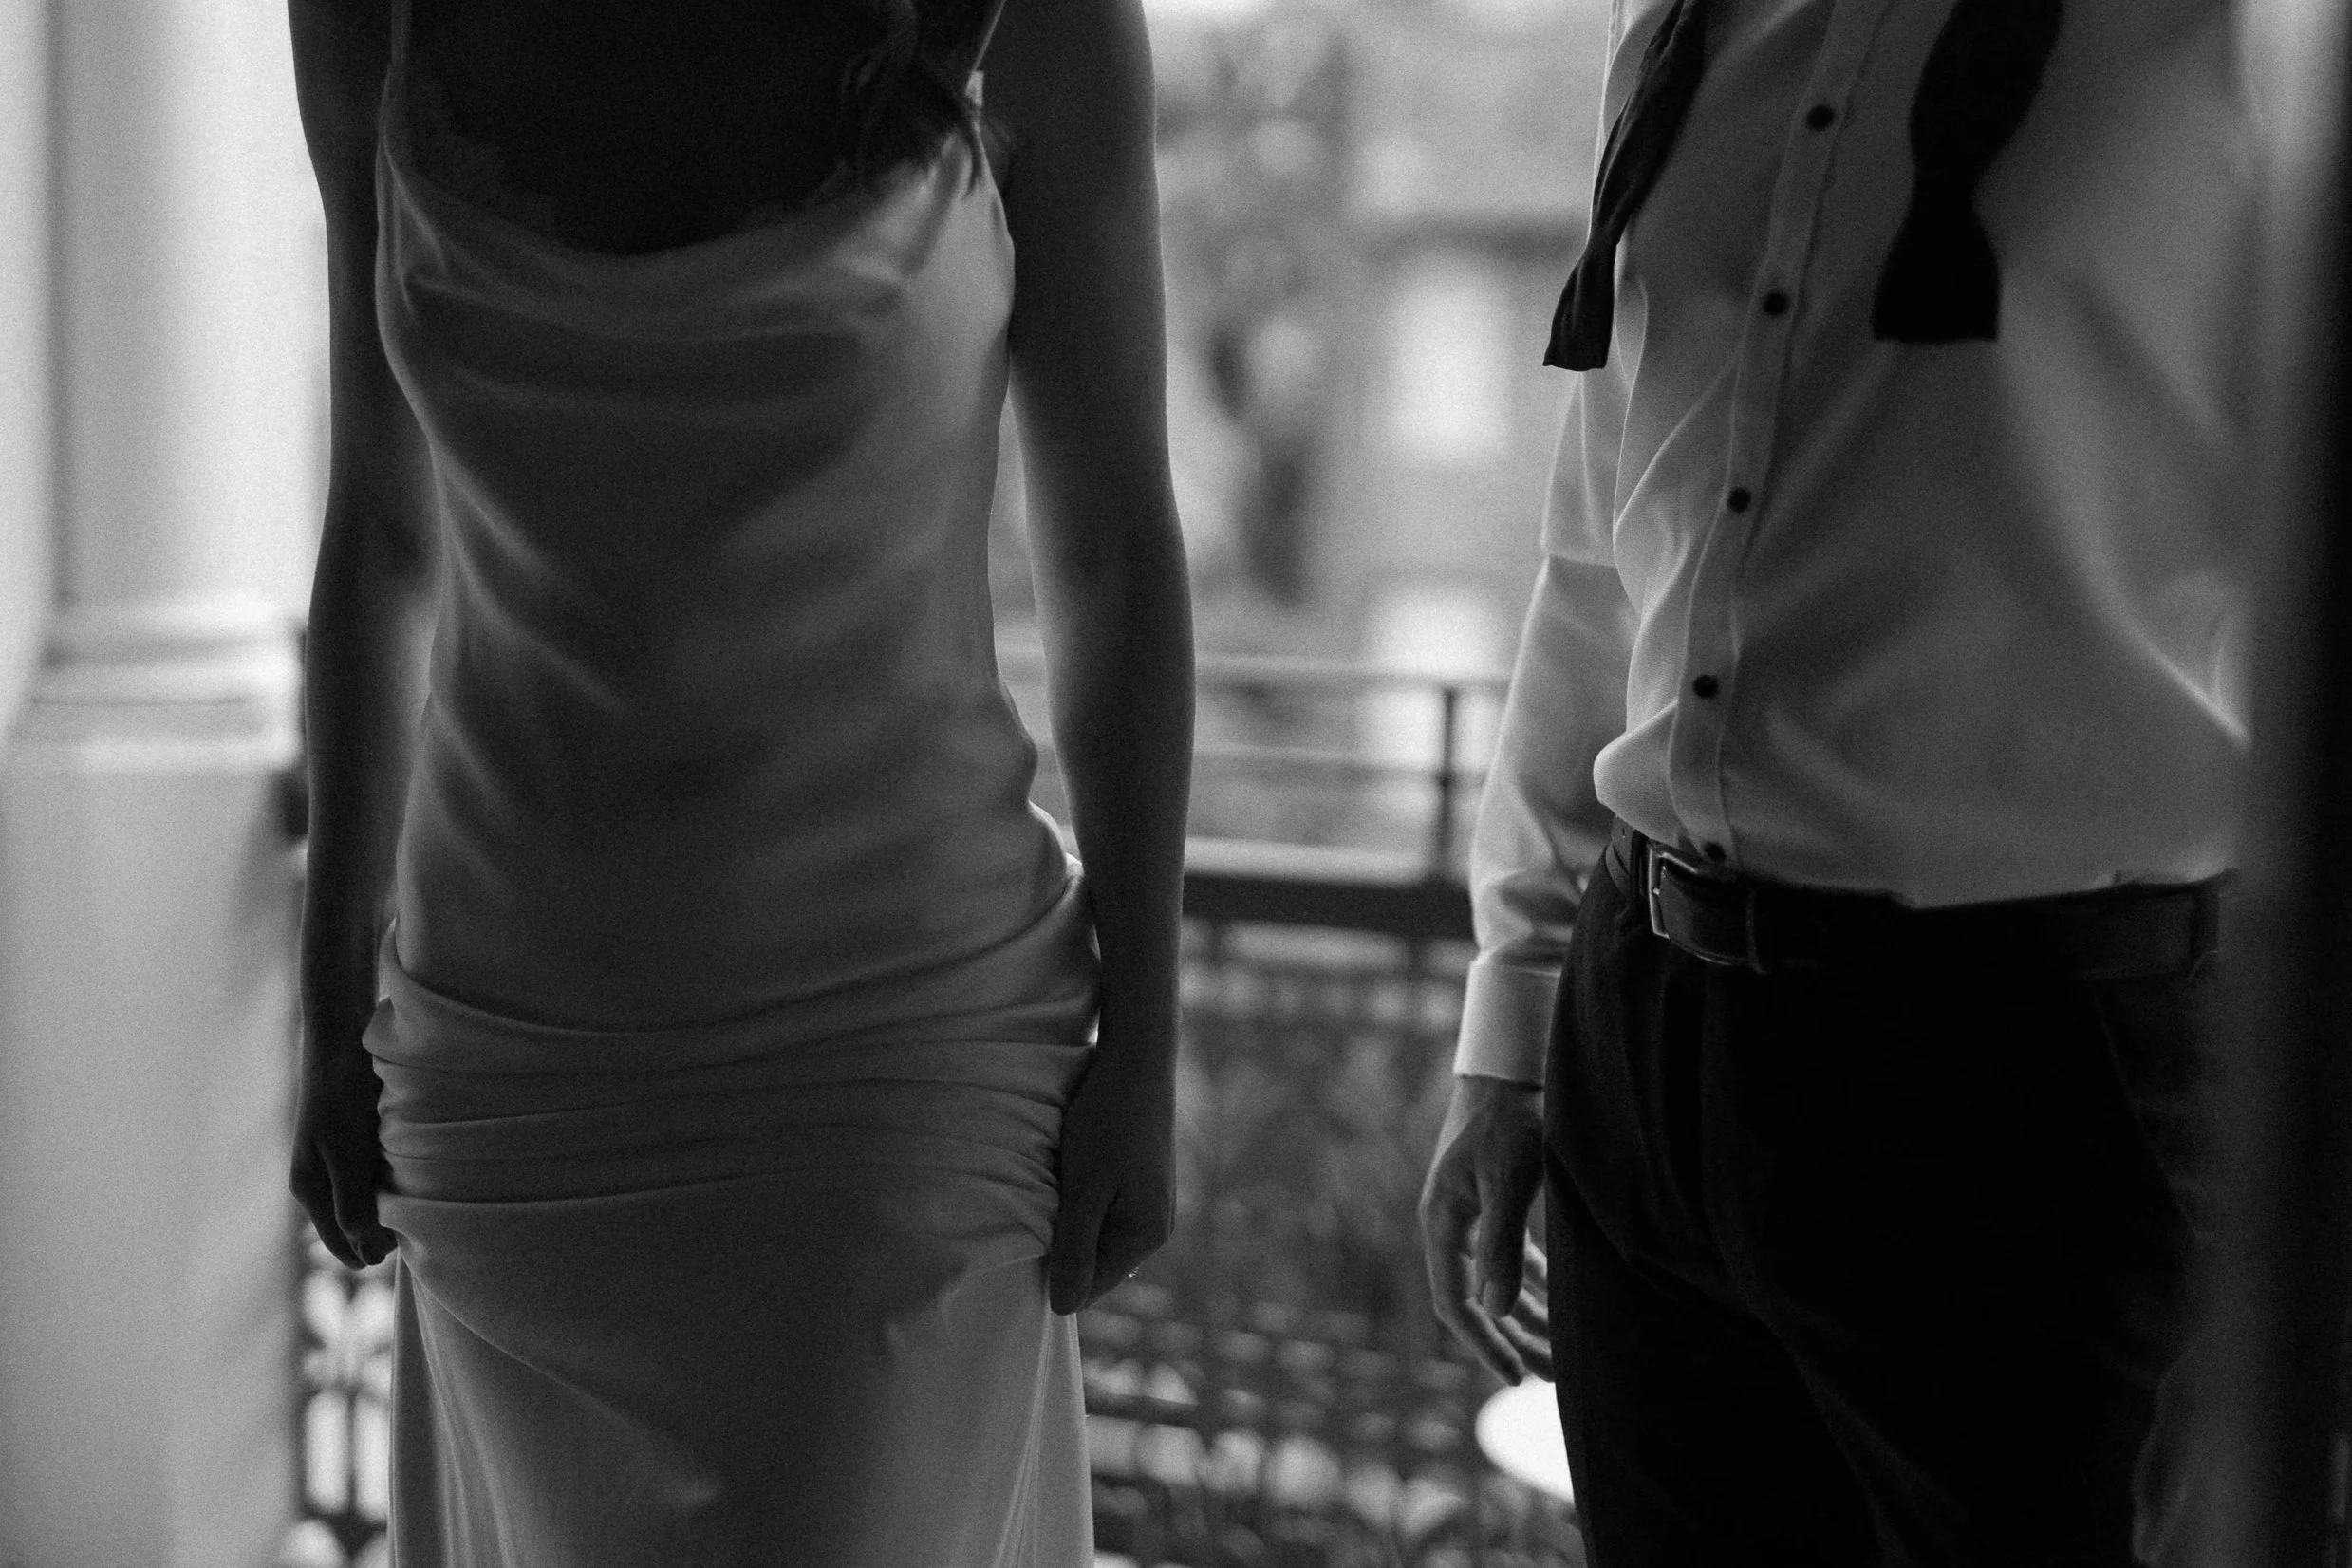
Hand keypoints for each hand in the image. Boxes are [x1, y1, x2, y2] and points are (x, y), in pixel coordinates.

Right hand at [290, 1017, 396, 1271]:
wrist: (344, 1037)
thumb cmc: (345, 1094)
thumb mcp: (348, 1153)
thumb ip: (353, 1203)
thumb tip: (367, 1256)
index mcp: (309, 1190)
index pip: (344, 1247)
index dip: (376, 1250)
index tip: (408, 1239)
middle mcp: (319, 1181)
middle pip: (357, 1229)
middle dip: (385, 1231)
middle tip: (420, 1214)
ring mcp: (336, 1162)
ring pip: (370, 1204)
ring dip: (392, 1205)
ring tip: (420, 1191)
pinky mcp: (355, 1142)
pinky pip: (377, 1178)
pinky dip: (396, 1181)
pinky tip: (416, 1169)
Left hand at [1046, 1037, 1173, 1315]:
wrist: (1137, 1057)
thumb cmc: (1108, 1120)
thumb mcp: (1085, 1187)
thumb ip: (1075, 1248)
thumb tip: (1063, 1309)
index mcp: (1146, 1235)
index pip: (1090, 1287)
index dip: (1052, 1273)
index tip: (1022, 1243)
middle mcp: (1156, 1226)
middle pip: (1094, 1263)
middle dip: (1061, 1246)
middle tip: (1033, 1210)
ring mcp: (1150, 1203)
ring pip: (1096, 1234)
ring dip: (1068, 1221)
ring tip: (1050, 1188)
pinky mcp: (1140, 1181)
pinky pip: (1103, 1210)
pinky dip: (1079, 1200)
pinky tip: (1066, 1173)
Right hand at [1420, 1073, 1552, 1383]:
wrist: (1508, 1071)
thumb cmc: (1510, 1121)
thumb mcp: (1510, 1180)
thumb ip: (1503, 1244)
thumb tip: (1497, 1309)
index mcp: (1442, 1224)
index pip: (1456, 1302)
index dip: (1485, 1343)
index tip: (1516, 1377)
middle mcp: (1449, 1226)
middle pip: (1476, 1301)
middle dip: (1511, 1340)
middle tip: (1548, 1378)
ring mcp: (1468, 1216)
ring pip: (1493, 1284)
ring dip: (1523, 1318)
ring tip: (1557, 1354)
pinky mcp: (1489, 1204)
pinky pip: (1507, 1260)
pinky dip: (1530, 1286)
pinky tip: (1556, 1305)